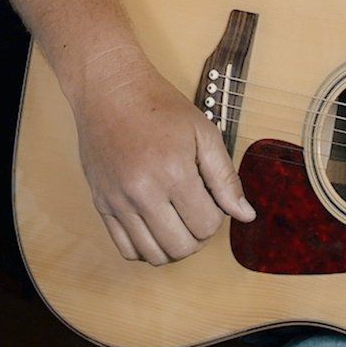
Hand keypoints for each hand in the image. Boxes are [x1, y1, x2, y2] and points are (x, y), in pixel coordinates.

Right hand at [70, 46, 254, 264]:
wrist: (109, 91)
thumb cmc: (159, 107)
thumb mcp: (204, 133)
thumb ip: (225, 178)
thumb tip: (245, 215)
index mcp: (174, 172)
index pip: (206, 226)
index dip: (216, 217)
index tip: (211, 199)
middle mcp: (143, 192)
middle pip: (181, 247)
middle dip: (197, 237)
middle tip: (196, 214)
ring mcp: (118, 201)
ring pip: (153, 255)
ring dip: (172, 247)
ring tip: (177, 223)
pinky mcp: (101, 204)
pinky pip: (125, 249)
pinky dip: (144, 249)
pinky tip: (154, 229)